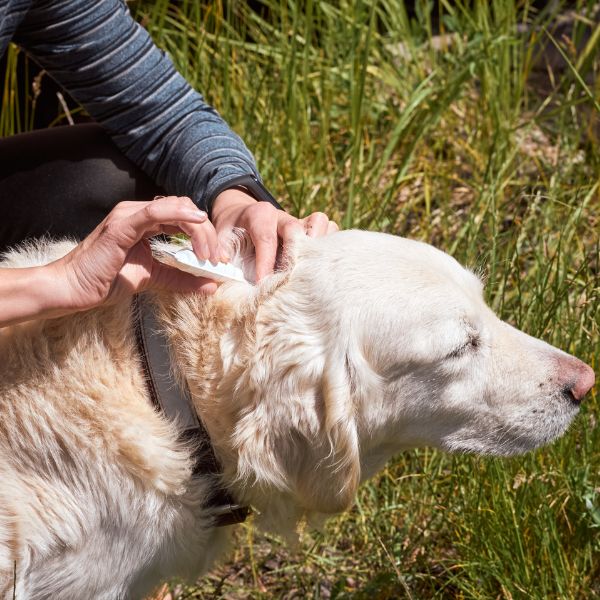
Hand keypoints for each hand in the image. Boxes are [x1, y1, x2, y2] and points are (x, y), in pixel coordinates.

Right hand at [52, 196, 219, 312]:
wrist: (73, 289)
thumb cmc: (107, 280)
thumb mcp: (155, 278)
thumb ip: (182, 279)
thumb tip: (212, 285)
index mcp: (144, 222)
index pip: (183, 216)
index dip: (205, 233)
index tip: (218, 258)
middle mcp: (137, 213)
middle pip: (184, 209)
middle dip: (206, 232)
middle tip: (216, 259)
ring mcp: (128, 215)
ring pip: (175, 208)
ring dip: (198, 229)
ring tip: (207, 254)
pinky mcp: (121, 225)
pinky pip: (154, 212)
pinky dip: (179, 214)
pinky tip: (196, 221)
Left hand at [211, 188, 338, 280]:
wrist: (240, 218)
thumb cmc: (231, 233)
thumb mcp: (219, 238)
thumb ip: (218, 252)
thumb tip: (219, 271)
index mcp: (259, 214)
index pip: (266, 238)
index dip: (265, 262)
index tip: (262, 283)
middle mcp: (282, 216)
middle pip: (297, 227)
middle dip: (296, 254)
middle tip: (291, 277)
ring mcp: (300, 222)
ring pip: (320, 222)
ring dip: (319, 245)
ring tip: (312, 268)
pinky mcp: (311, 230)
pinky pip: (330, 230)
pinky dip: (329, 246)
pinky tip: (321, 266)